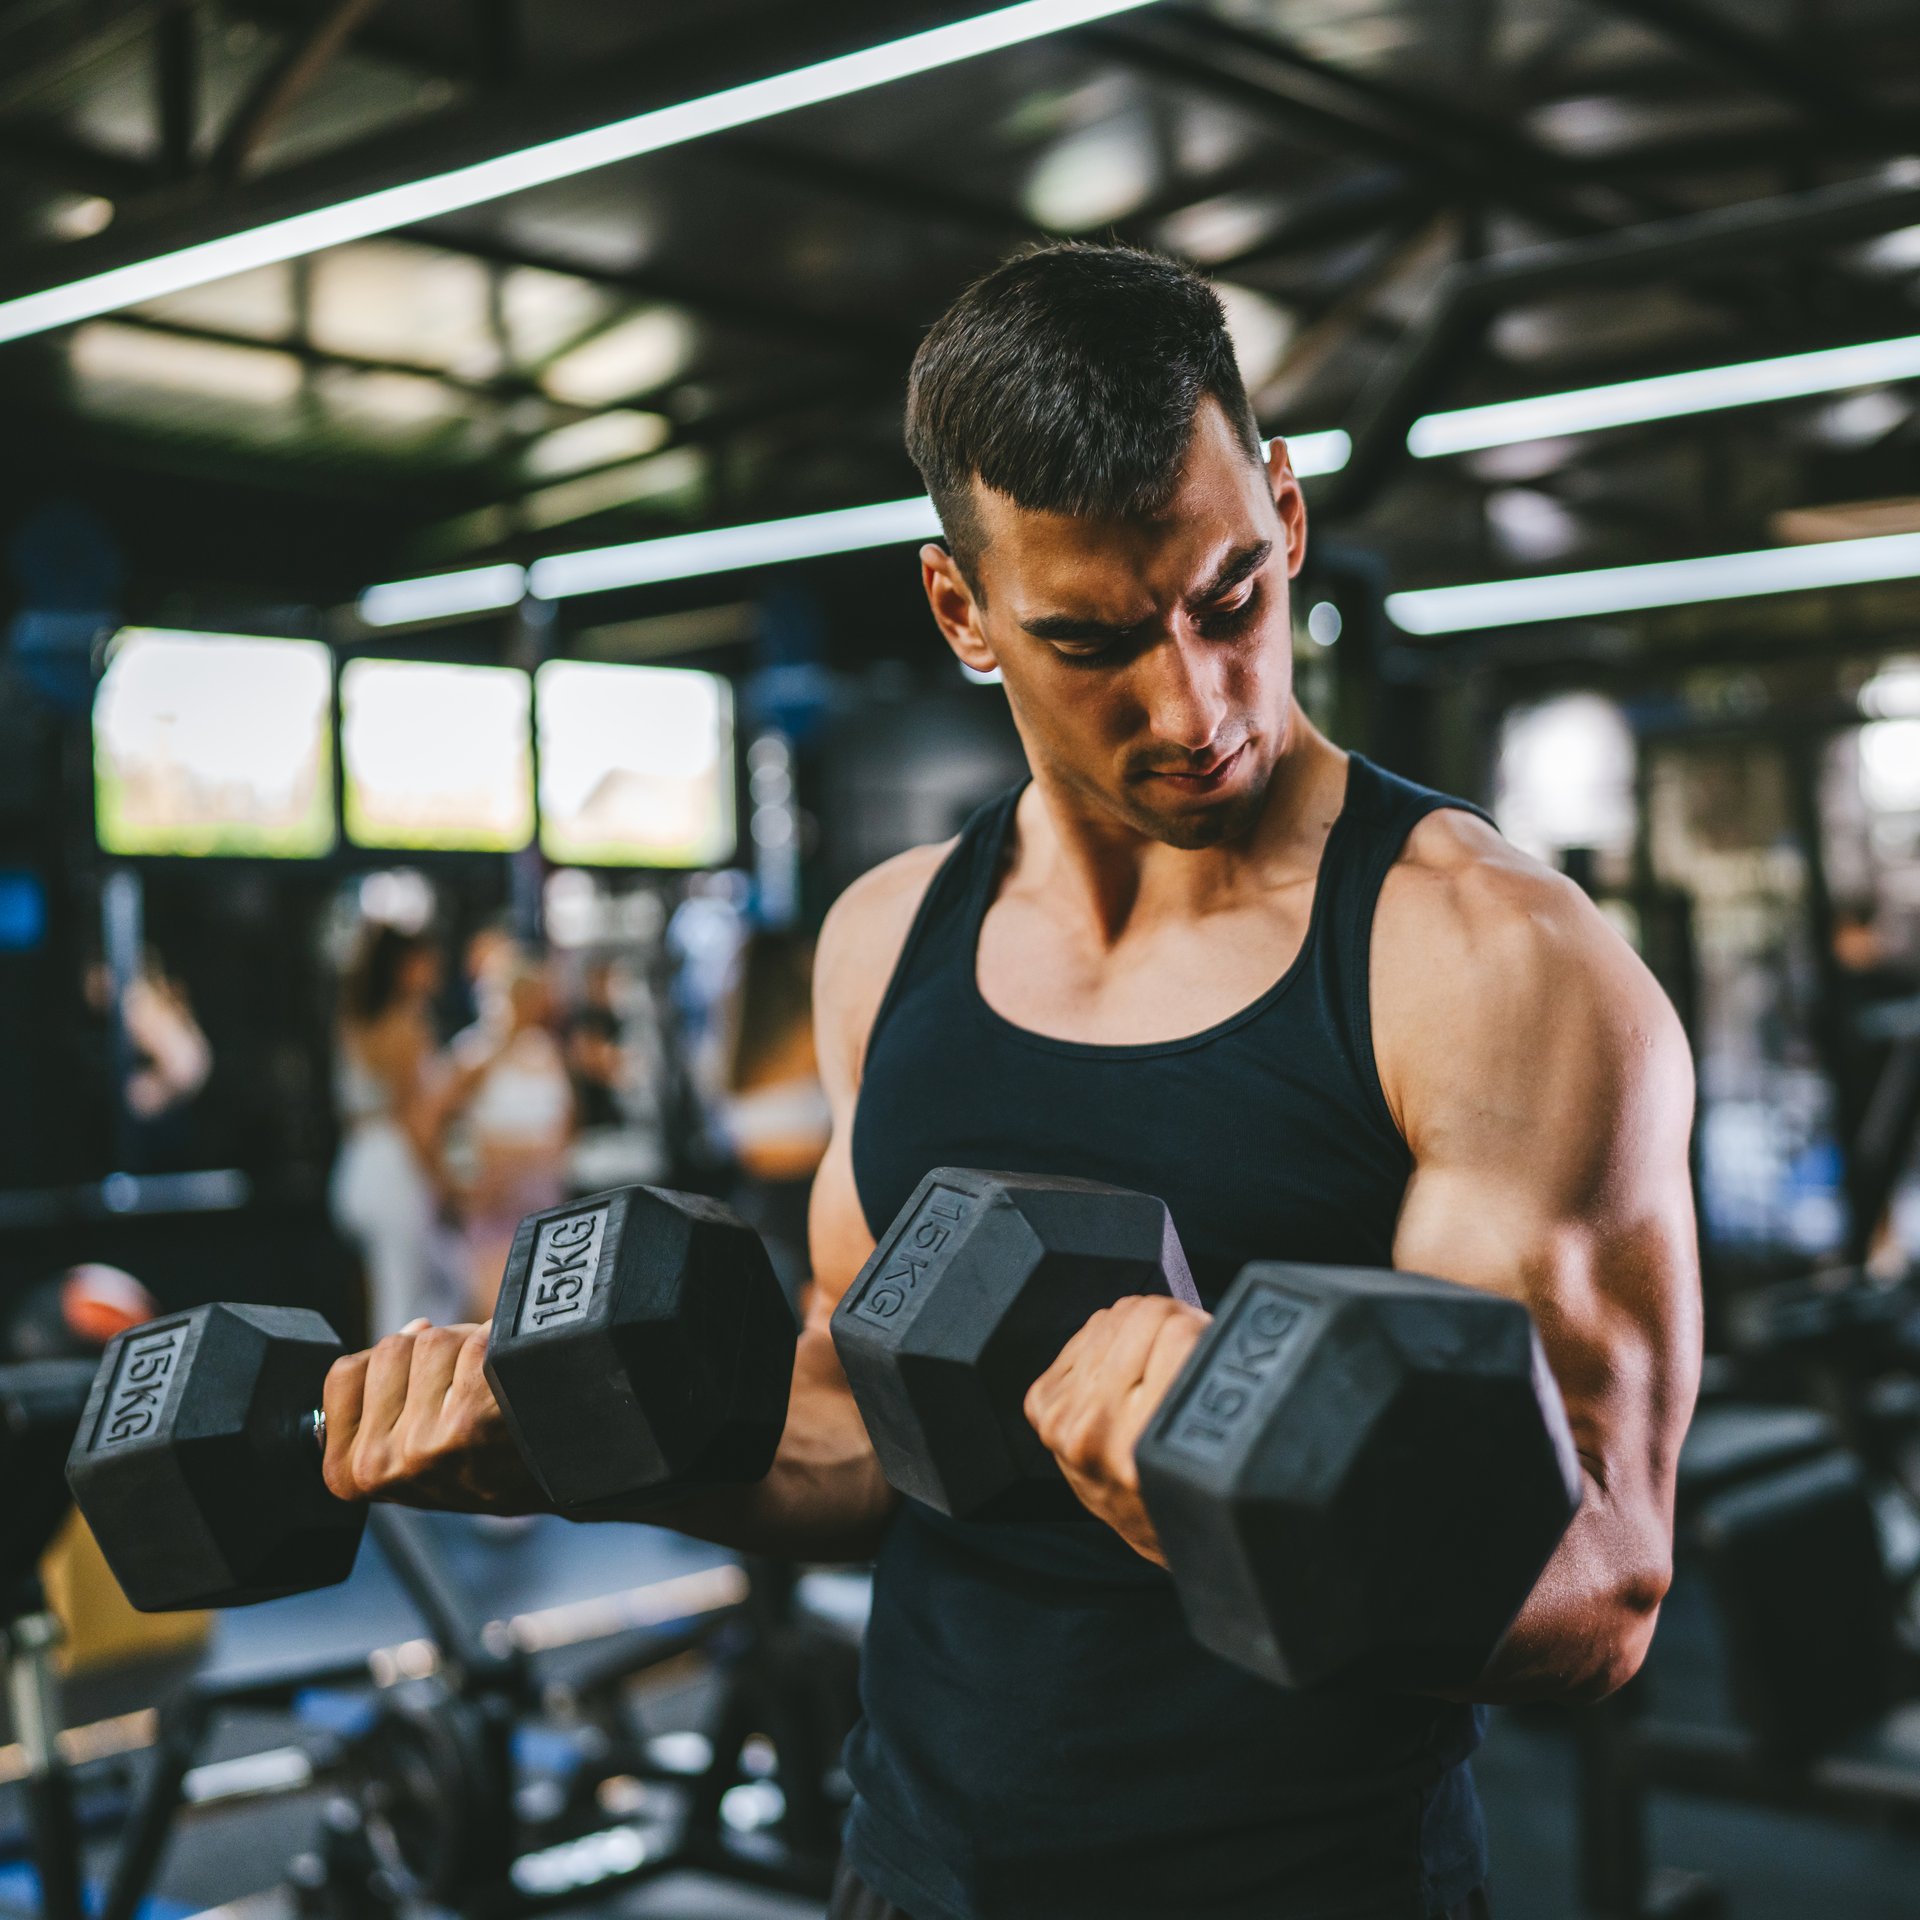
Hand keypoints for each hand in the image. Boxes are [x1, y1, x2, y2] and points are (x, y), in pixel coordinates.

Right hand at [321, 1320, 547, 1513]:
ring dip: (467, 1348)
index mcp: (351, 1474)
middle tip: (465, 1395)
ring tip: (490, 1392)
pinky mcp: (470, 1419)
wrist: (558, 1484)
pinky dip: (500, 1345)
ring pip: (434, 1339)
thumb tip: (413, 1328)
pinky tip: (512, 1383)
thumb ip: (387, 1398)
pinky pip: (475, 1342)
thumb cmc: (483, 1462)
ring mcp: (424, 1443)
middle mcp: (381, 1464)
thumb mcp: (408, 1451)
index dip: (390, 1367)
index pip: (345, 1373)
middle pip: (390, 1349)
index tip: (420, 1393)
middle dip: (431, 1356)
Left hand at [1024, 1294, 1209, 1564]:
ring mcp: (1064, 1421)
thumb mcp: (1221, 1441)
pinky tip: (1124, 1374)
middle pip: (1142, 1316)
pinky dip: (1108, 1345)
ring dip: (1139, 1332)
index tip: (1209, 1345)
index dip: (1202, 1329)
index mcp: (1149, 1444)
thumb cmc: (1190, 1481)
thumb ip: (1208, 1374)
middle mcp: (1097, 1434)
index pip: (1177, 1330)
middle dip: (1173, 1322)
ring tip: (1157, 1365)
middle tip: (1187, 1348)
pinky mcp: (1045, 1409)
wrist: (1149, 1527)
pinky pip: (1086, 1334)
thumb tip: (1196, 1308)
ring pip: (1112, 1318)